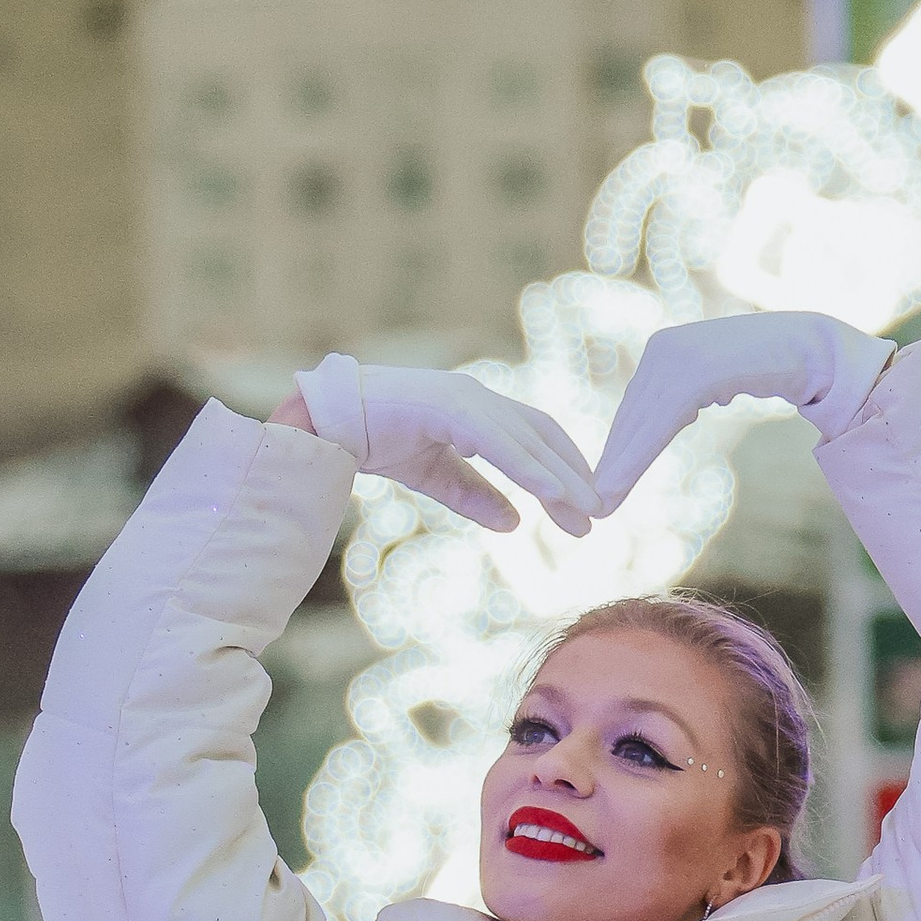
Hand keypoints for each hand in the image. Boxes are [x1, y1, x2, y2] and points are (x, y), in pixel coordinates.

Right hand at [296, 357, 600, 536]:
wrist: (322, 424)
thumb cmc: (373, 439)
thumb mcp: (434, 476)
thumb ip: (474, 495)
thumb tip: (514, 523)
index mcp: (475, 409)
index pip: (535, 436)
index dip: (564, 468)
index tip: (585, 504)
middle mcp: (476, 397)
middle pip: (541, 437)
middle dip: (573, 478)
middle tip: (598, 516)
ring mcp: (463, 397)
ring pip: (527, 441)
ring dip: (560, 478)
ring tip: (586, 512)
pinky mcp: (447, 407)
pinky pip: (499, 441)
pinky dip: (529, 468)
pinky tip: (551, 493)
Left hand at [591, 314, 893, 515]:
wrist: (814, 345)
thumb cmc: (772, 364)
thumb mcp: (720, 381)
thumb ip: (693, 394)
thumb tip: (679, 413)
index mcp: (665, 350)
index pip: (635, 407)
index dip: (619, 449)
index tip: (605, 486)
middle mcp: (665, 347)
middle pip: (632, 415)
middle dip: (615, 461)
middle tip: (595, 505)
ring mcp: (680, 354)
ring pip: (642, 420)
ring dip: (622, 464)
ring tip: (605, 501)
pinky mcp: (699, 367)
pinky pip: (663, 417)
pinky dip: (641, 452)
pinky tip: (625, 479)